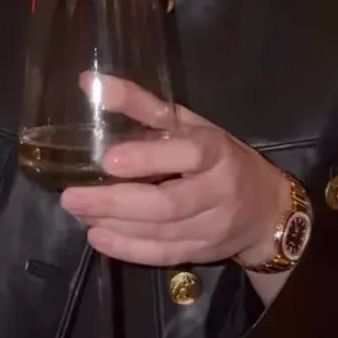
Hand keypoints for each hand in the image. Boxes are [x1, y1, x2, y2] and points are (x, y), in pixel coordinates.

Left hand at [61, 75, 290, 268]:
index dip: (149, 158)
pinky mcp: (202, 253)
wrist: (265, 208)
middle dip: (116, 202)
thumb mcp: (188, 124)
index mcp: (216, 151)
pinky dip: (128, 248)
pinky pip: (162, 255)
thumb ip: (141, 105)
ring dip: (116, 225)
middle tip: (72, 197)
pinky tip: (99, 237)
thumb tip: (89, 83)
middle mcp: (218, 191)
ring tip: (80, 214)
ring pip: (161, 233)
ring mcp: (212, 227)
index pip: (187, 155)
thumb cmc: (218, 155)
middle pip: (167, 204)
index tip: (108, 159)